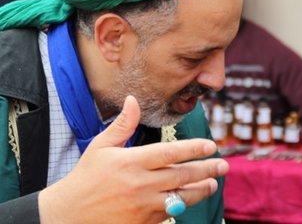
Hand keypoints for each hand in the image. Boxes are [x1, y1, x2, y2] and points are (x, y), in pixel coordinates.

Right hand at [38, 95, 228, 223]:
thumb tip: (133, 99)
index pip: (170, 153)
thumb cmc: (86, 178)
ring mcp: (143, 205)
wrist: (68, 215)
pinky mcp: (143, 222)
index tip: (211, 145)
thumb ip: (122, 125)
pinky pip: (170, 212)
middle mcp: (140, 183)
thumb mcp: (100, 147)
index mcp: (131, 162)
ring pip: (181, 197)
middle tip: (223, 165)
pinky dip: (183, 205)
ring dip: (201, 190)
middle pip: (182, 175)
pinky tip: (192, 199)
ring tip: (213, 183)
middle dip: (207, 170)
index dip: (194, 148)